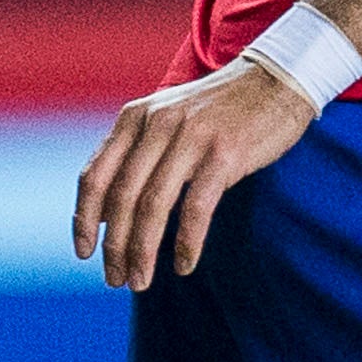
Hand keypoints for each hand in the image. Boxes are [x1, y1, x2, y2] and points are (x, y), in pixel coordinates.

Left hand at [75, 58, 316, 289]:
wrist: (277, 80)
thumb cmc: (222, 109)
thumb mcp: (169, 117)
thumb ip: (139, 152)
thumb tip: (112, 210)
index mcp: (135, 118)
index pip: (95, 176)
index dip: (84, 219)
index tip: (84, 253)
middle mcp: (157, 125)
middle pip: (122, 197)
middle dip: (115, 246)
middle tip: (116, 279)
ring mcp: (191, 138)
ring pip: (154, 206)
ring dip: (143, 251)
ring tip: (141, 280)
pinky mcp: (225, 153)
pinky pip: (196, 207)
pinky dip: (186, 242)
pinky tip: (184, 265)